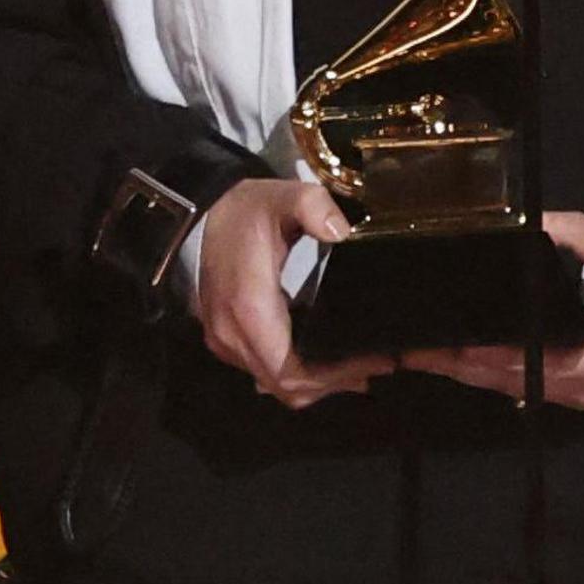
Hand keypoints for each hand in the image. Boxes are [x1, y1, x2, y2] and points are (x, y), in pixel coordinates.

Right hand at [194, 178, 391, 408]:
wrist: (204, 213)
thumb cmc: (246, 211)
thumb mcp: (283, 196)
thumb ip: (312, 206)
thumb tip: (339, 231)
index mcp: (250, 310)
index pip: (290, 372)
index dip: (333, 377)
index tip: (373, 362)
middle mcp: (234, 336)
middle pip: (289, 386)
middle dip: (335, 382)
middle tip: (380, 364)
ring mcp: (227, 342)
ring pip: (278, 384)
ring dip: (318, 382)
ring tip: (362, 366)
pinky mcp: (227, 341)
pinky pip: (266, 372)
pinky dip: (299, 374)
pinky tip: (329, 361)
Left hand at [397, 213, 583, 408]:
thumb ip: (579, 237)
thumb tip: (536, 221)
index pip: (526, 360)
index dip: (483, 352)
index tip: (447, 339)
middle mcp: (578, 388)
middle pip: (506, 378)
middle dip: (460, 363)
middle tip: (415, 347)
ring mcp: (571, 396)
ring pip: (507, 386)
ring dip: (466, 370)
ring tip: (422, 353)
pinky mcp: (565, 393)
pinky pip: (518, 385)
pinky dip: (487, 372)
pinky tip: (457, 358)